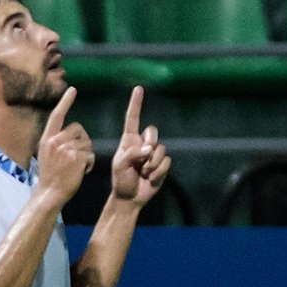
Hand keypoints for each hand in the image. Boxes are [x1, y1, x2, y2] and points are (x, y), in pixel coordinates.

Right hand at [36, 86, 93, 207]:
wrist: (50, 193)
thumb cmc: (50, 177)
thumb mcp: (46, 155)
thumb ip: (56, 143)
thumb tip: (70, 135)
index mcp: (47, 139)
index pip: (57, 116)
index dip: (65, 102)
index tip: (73, 89)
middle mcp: (55, 141)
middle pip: (78, 129)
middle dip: (83, 141)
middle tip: (78, 156)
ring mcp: (65, 149)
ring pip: (86, 143)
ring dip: (86, 155)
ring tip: (78, 167)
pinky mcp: (76, 158)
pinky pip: (90, 155)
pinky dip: (89, 164)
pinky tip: (82, 172)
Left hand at [111, 86, 169, 206]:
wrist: (130, 198)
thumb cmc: (121, 180)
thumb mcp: (120, 165)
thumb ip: (133, 153)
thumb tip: (150, 149)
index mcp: (129, 140)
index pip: (133, 118)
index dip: (136, 104)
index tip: (138, 89)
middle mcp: (142, 143)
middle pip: (153, 132)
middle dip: (149, 146)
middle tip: (140, 163)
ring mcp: (153, 154)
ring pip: (160, 149)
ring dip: (152, 164)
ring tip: (143, 173)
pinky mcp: (162, 164)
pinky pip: (166, 162)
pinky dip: (158, 172)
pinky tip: (151, 179)